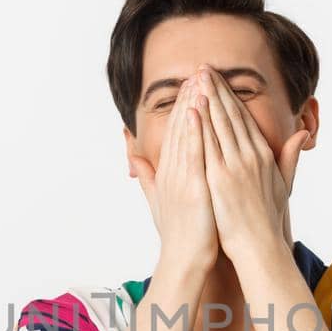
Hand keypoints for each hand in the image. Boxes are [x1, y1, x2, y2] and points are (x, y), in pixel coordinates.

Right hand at [129, 71, 218, 275]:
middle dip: (188, 98)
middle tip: (198, 70)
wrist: (186, 260)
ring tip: (199, 79)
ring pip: (186, 134)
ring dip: (192, 105)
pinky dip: (195, 131)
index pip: (177, 132)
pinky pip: (194, 153)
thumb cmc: (180, 234)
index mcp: (168, 172)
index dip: (183, 106)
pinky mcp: (192, 187)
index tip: (192, 83)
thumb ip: (147, 175)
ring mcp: (181, 178)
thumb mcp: (159, 200)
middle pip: (181, 127)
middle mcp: (172, 171)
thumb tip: (132, 157)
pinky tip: (199, 110)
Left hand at [193, 64, 308, 265]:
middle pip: (231, 115)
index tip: (220, 80)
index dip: (231, 97)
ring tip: (197, 77)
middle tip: (205, 67)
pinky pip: (209, 145)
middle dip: (217, 89)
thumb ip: (290, 157)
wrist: (260, 246)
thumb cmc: (268, 220)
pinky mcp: (221, 178)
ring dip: (208, 98)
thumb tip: (303, 132)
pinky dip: (202, 124)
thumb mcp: (284, 185)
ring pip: (220, 124)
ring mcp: (236, 166)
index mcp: (264, 156)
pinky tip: (194, 106)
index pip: (245, 120)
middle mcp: (251, 156)